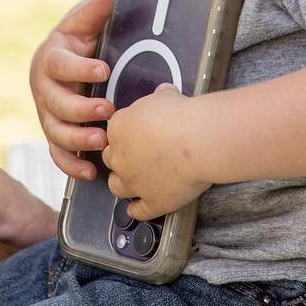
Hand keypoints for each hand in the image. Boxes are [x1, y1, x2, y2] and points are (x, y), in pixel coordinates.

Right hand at [29, 0, 114, 179]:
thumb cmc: (79, 40)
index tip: (103, 70)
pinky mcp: (53, 133)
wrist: (68, 60)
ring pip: (54, 132)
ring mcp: (46, 113)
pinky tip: (90, 172)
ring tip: (101, 142)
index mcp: (50, 58)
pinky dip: (71, 165)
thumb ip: (93, 12)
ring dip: (77, 140)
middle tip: (108, 111)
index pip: (60, 64)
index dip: (80, 69)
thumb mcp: (84, 23)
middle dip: (81, 110)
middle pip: (56, 103)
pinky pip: (56, 154)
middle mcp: (43, 88)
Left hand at [102, 85, 209, 220]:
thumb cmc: (180, 114)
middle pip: (110, 159)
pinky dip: (137, 210)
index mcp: (118, 128)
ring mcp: (133, 183)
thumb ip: (159, 97)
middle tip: (136, 155)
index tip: (136, 133)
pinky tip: (138, 209)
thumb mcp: (167, 96)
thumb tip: (162, 94)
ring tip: (134, 182)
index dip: (125, 133)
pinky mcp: (151, 202)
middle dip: (121, 158)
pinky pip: (138, 211)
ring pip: (116, 187)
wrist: (195, 141)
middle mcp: (119, 157)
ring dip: (123, 184)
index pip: (113, 132)